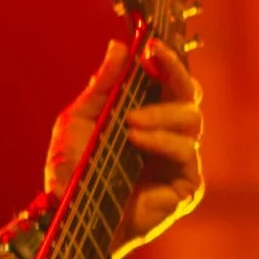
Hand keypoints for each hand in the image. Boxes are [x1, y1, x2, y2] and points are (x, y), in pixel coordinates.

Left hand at [46, 40, 202, 256]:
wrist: (67, 213)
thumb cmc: (71, 172)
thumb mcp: (79, 119)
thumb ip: (102, 85)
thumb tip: (119, 47)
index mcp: (147, 119)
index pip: (170, 83)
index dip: (168, 61)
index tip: (153, 45)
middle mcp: (168, 138)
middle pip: (189, 96)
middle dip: (173, 76)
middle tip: (152, 65)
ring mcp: (179, 162)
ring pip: (192, 121)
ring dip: (161, 114)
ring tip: (130, 123)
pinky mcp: (186, 186)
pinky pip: (187, 153)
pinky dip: (163, 142)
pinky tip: (137, 141)